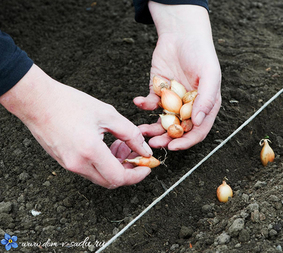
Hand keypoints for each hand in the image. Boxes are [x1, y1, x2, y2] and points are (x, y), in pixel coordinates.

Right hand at [0, 64, 152, 188]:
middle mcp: (77, 164)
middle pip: (110, 181)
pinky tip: (106, 145)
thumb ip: (130, 134)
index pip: (119, 178)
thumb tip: (145, 150)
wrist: (37, 101)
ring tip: (120, 144)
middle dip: (128, 170)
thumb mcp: (107, 114)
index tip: (147, 167)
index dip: (137, 175)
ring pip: (100, 176)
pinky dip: (102, 163)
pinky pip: (89, 170)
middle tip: (134, 152)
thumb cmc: (70, 103)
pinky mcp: (64, 162)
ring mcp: (68, 165)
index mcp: (90, 151)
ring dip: (115, 165)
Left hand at [134, 2, 220, 150]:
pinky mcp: (158, 91)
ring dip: (152, 127)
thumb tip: (198, 122)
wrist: (181, 34)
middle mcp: (188, 106)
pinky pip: (150, 104)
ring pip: (162, 121)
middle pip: (178, 129)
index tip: (173, 146)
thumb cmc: (200, 53)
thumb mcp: (210, 74)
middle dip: (166, 138)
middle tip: (153, 143)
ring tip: (141, 130)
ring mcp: (172, 100)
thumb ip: (207, 99)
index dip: (186, 141)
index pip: (197, 130)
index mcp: (204, 106)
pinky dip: (144, 105)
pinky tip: (139, 101)